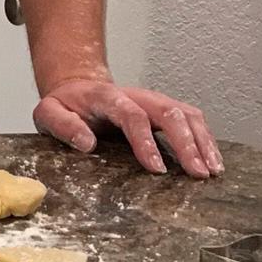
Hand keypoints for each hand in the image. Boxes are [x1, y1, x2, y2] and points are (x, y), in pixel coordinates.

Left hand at [33, 78, 222, 177]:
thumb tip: (87, 143)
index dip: (146, 142)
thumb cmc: (64, 106)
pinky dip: (205, 139)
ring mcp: (153, 101)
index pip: (133, 116)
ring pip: (187, 114)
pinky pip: (191, 119)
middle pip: (169, 113)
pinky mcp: (163, 109)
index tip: (157, 169)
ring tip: (213, 171)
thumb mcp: (48, 114)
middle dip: (187, 144)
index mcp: (107, 98)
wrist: (76, 88)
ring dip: (203, 141)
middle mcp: (136, 96)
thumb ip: (63, 126)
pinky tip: (212, 162)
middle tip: (198, 174)